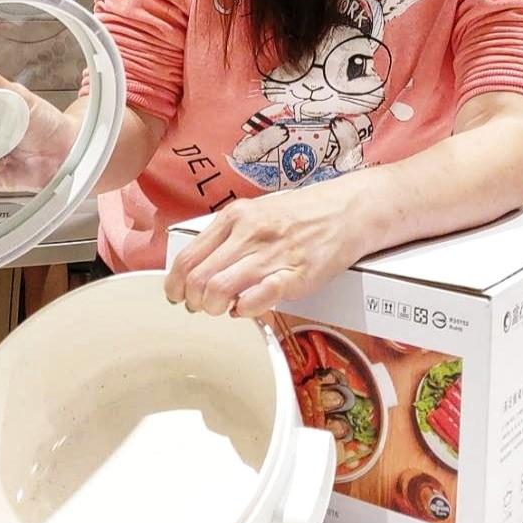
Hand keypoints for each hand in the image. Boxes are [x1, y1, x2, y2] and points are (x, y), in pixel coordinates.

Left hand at [164, 181, 368, 318]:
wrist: (347, 211)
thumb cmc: (301, 215)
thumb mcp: (256, 212)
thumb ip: (228, 237)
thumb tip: (199, 269)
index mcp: (235, 216)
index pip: (187, 257)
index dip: (175, 284)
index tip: (178, 294)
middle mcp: (249, 232)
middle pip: (197, 278)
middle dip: (193, 301)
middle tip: (201, 307)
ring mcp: (271, 254)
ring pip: (218, 290)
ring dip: (214, 309)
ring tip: (224, 309)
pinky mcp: (294, 275)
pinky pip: (255, 300)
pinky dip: (244, 311)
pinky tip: (248, 308)